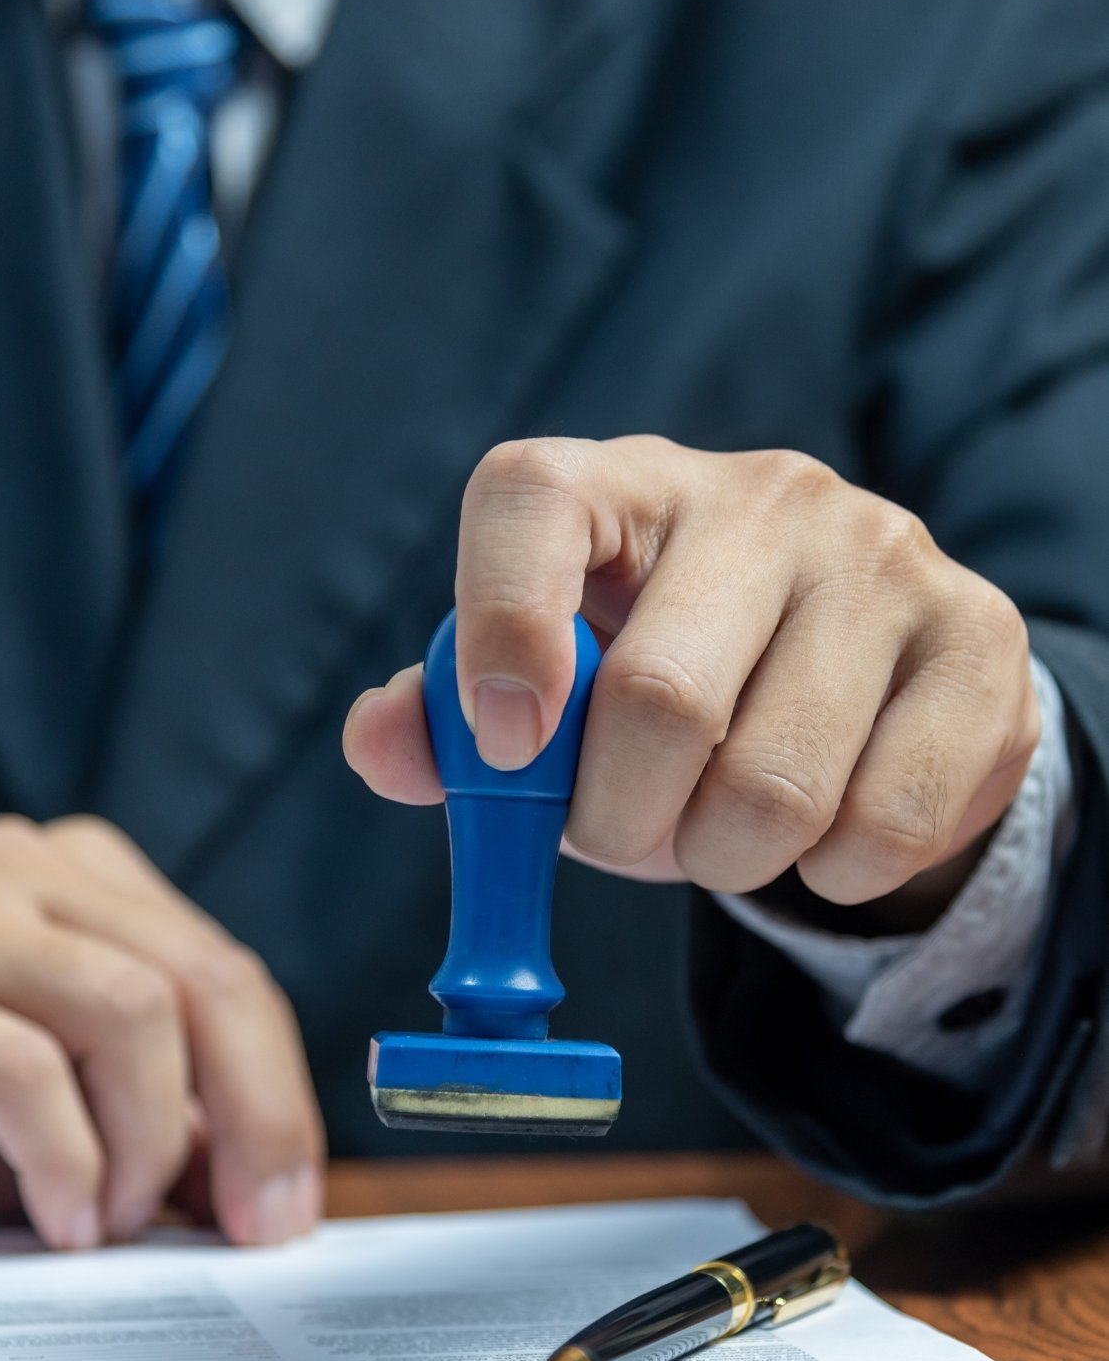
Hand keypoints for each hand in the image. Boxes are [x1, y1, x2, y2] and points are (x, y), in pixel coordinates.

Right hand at [0, 816, 323, 1249]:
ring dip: (144, 1140)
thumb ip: (166, 1121)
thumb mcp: (70, 1106)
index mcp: (88, 876)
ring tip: (110, 1220)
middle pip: (199, 980)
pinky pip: (19, 1067)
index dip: (277, 1094)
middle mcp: (26, 868)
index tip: (286, 1205)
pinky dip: (63, 1156)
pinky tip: (59, 1216)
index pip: (228, 974)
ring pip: (128, 1009)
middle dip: (251, 1117)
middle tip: (250, 1229)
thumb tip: (272, 1193)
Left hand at [345, 437, 1039, 912]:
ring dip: (719, 858)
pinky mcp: (980, 641)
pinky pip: (882, 825)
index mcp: (619, 486)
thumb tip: (380, 744)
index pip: (530, 501)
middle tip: (621, 833)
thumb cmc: (659, 678)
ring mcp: (883, 558)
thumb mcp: (544, 691)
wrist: (850, 676)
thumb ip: (446, 720)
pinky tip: (816, 829)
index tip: (506, 747)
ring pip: (773, 786)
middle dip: (617, 820)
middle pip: (661, 698)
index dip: (498, 630)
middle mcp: (758, 496)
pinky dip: (825, 874)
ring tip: (716, 830)